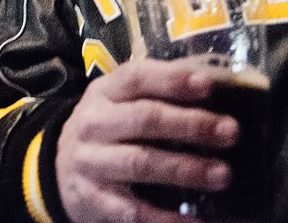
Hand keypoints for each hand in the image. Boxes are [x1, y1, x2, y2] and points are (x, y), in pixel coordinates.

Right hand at [56, 59, 238, 222]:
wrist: (57, 169)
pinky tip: (194, 220)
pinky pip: (132, 210)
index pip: (136, 78)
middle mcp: (94, 124)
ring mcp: (91, 162)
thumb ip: (153, 95)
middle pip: (144, 119)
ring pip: (140, 162)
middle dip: (191, 124)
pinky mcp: (92, 199)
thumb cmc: (106, 130)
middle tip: (230, 133)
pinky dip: (165, 218)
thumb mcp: (117, 103)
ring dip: (185, 168)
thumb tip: (216, 90)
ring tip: (222, 174)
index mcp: (104, 93)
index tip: (208, 86)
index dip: (172, 80)